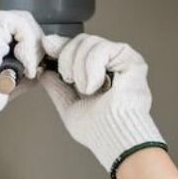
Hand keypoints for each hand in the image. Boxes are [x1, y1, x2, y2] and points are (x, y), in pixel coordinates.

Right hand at [0, 10, 45, 131]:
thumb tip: (38, 71)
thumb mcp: (8, 85)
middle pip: (27, 25)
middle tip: (35, 68)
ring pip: (26, 22)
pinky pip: (21, 24)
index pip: (24, 34)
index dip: (36, 50)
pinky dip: (28, 43)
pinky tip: (24, 60)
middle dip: (37, 47)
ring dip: (33, 47)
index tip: (38, 70)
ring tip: (28, 67)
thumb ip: (23, 76)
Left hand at [39, 32, 166, 178]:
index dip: (61, 46)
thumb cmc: (98, 130)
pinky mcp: (132, 60)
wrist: (112, 138)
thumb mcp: (68, 105)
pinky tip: (96, 85)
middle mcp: (112, 65)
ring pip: (90, 42)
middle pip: (82, 40)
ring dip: (79, 68)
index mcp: (99, 73)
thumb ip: (57, 86)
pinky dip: (92, 67)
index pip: (78, 48)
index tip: (47, 47)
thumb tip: (45, 70)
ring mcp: (123, 61)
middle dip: (67, 60)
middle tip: (70, 81)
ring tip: (87, 89)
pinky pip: (102, 49)